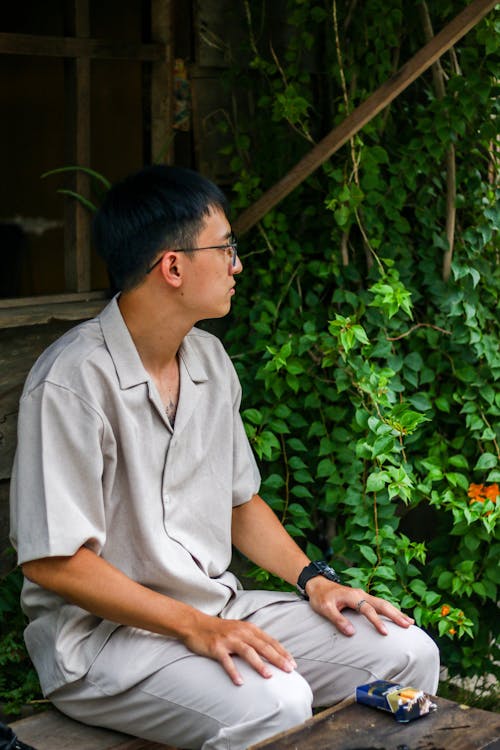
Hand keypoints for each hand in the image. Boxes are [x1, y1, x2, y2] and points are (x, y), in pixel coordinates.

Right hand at [181, 613, 296, 685]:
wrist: (196, 624)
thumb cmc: (220, 630)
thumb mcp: (239, 630)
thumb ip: (253, 638)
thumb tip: (271, 652)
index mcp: (249, 628)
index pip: (270, 641)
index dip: (282, 652)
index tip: (293, 664)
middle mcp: (241, 632)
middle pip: (263, 646)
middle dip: (278, 659)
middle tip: (289, 670)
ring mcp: (229, 640)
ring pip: (248, 652)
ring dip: (259, 664)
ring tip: (269, 676)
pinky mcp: (216, 648)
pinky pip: (226, 661)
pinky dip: (234, 672)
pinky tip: (240, 682)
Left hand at [305, 577, 413, 636]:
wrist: (317, 585)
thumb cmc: (320, 597)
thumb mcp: (325, 609)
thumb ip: (338, 620)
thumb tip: (352, 633)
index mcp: (353, 596)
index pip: (367, 609)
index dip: (376, 621)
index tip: (385, 633)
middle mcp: (361, 594)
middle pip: (382, 604)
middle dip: (396, 614)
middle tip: (408, 625)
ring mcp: (363, 595)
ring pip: (383, 603)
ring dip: (396, 612)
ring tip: (409, 622)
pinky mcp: (363, 598)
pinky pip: (379, 604)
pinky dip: (390, 610)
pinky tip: (397, 616)